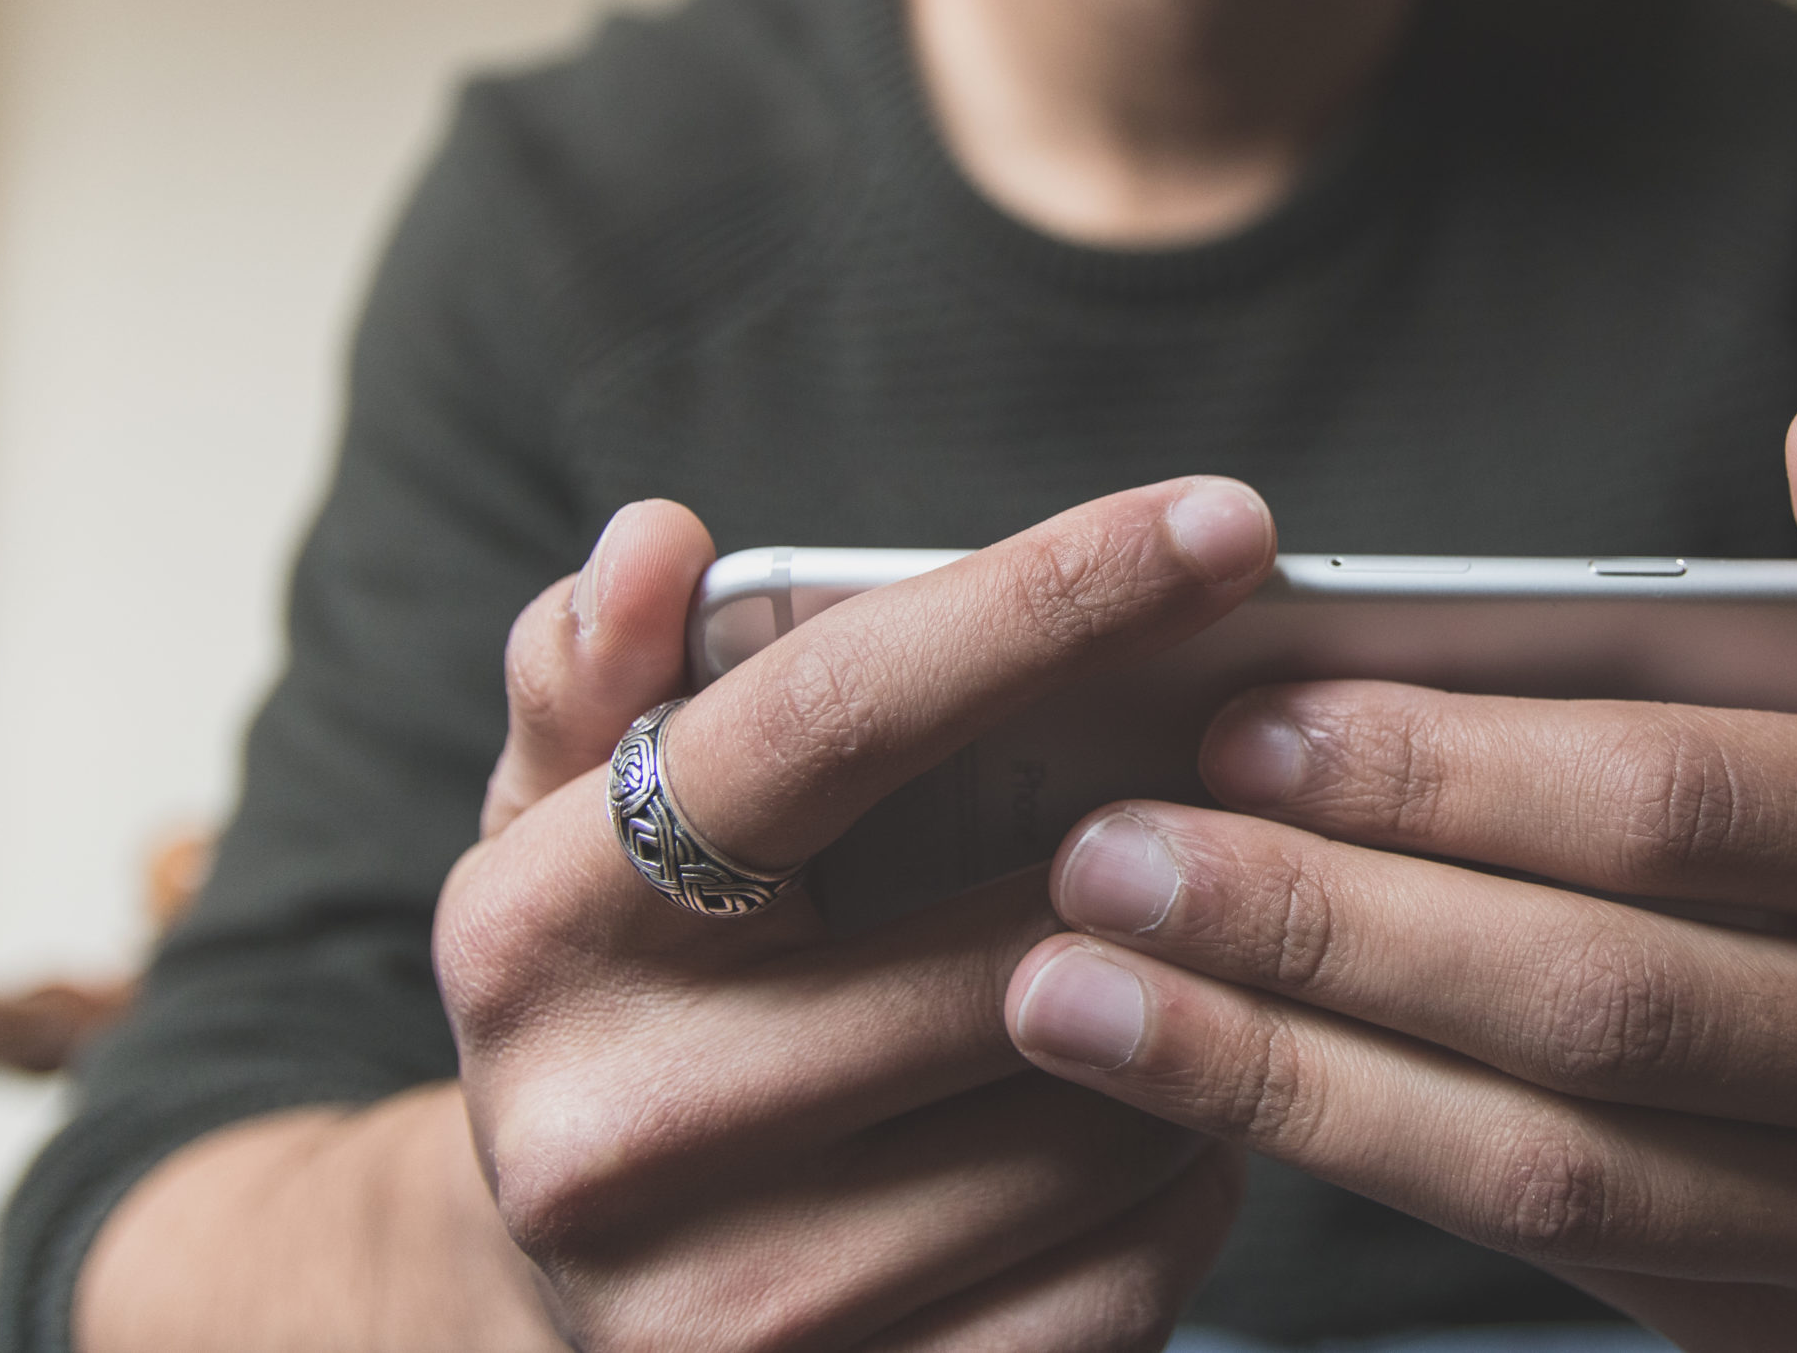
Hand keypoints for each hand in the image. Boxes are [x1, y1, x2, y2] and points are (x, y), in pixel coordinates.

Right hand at [436, 478, 1277, 1350]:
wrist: (553, 1308)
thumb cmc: (619, 1003)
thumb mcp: (559, 829)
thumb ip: (596, 676)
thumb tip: (654, 540)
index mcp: (545, 927)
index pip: (833, 721)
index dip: (1044, 602)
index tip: (1229, 522)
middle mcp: (612, 1126)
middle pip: (1015, 942)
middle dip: (1170, 866)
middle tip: (1250, 812)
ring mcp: (725, 1308)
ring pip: (1104, 1123)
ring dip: (1192, 1028)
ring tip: (1175, 974)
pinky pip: (1124, 1281)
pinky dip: (1182, 1188)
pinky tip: (1152, 1124)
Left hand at [1003, 402, 1796, 1351]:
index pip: (1689, 804)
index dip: (1452, 772)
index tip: (1244, 723)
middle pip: (1604, 994)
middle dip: (1331, 921)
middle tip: (1113, 854)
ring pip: (1551, 1157)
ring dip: (1286, 1068)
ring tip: (1080, 986)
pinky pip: (1546, 1250)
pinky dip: (1358, 1155)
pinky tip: (1195, 1081)